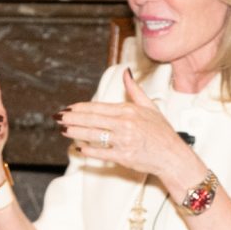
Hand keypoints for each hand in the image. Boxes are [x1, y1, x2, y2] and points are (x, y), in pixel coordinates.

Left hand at [57, 76, 200, 187]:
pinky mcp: (123, 156)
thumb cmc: (162, 133)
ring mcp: (123, 141)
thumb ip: (134, 90)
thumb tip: (126, 73)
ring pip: (92, 135)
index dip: (79, 108)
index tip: (68, 108)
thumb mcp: (150, 107)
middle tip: (58, 118)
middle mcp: (124, 124)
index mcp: (128, 111)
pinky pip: (101, 152)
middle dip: (71, 119)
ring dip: (75, 132)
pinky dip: (88, 150)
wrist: (172, 156)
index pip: (97, 107)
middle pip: (91, 120)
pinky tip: (79, 148)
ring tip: (63, 130)